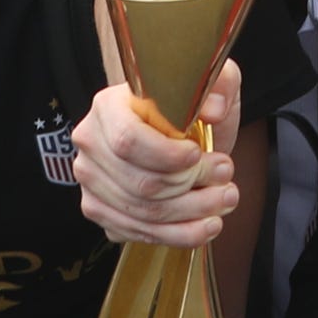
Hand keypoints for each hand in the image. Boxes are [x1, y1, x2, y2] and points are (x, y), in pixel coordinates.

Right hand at [68, 65, 244, 250]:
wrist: (176, 133)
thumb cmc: (189, 107)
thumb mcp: (211, 83)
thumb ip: (219, 83)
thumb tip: (213, 110)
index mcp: (108, 106)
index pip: (128, 140)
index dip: (167, 156)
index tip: (199, 154)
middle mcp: (91, 144)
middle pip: (140, 183)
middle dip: (193, 186)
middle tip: (227, 176)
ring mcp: (91, 181)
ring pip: (144, 213)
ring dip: (193, 213)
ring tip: (226, 199)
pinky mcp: (101, 210)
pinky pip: (139, 233)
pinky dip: (179, 234)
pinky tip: (207, 224)